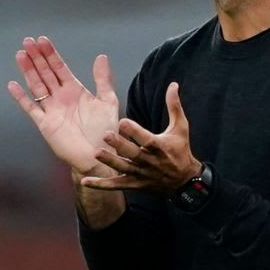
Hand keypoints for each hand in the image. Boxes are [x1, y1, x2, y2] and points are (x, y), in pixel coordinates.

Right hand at [8, 36, 118, 173]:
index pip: (60, 68)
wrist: (98, 156)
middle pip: (45, 73)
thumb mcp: (107, 102)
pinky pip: (31, 108)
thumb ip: (102, 80)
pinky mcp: (45, 124)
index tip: (42, 40)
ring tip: (20, 55)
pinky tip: (13, 85)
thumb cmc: (105, 131)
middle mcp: (61, 97)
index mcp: (75, 90)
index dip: (51, 54)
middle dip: (37, 57)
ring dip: (28, 71)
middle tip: (28, 41)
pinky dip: (21, 97)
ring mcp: (51, 109)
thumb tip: (101, 56)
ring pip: (36, 86)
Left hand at [81, 82, 201, 195]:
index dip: (135, 131)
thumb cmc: (181, 151)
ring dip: (109, 162)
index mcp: (158, 146)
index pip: (146, 138)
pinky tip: (85, 181)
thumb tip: (173, 85)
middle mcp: (149, 161)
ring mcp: (140, 174)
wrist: (184, 181)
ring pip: (123, 168)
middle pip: (132, 153)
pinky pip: (116, 185)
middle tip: (105, 135)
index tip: (123, 121)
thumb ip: (174, 106)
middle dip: (119, 145)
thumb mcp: (180, 127)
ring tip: (96, 154)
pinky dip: (101, 185)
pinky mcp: (134, 184)